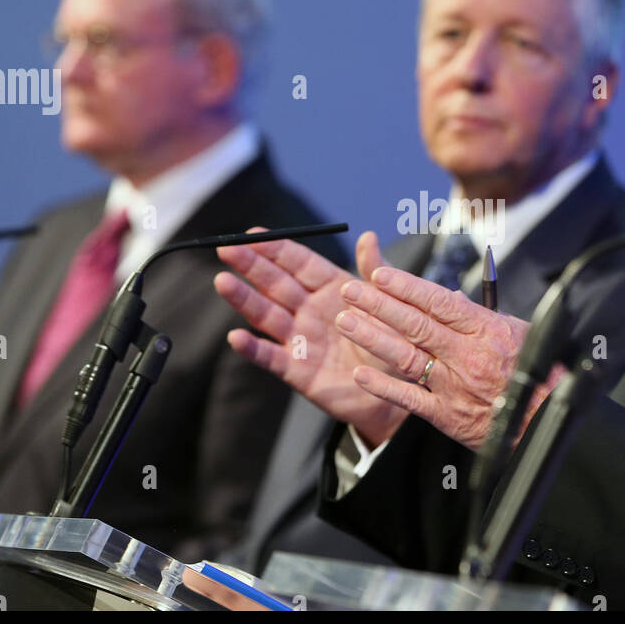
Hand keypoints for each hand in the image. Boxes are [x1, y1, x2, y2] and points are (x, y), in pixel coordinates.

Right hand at [213, 229, 405, 437]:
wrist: (402, 389)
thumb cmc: (396, 342)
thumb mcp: (391, 304)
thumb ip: (376, 271)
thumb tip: (368, 236)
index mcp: (332, 288)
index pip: (298, 263)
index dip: (275, 248)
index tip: (251, 234)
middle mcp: (311, 310)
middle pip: (276, 284)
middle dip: (251, 266)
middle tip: (226, 250)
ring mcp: (302, 339)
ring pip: (267, 315)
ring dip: (244, 300)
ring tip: (223, 282)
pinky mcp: (298, 370)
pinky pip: (272, 358)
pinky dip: (253, 349)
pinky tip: (237, 338)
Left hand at [334, 264, 546, 449]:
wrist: (546, 421)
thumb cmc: (536, 374)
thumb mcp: (517, 333)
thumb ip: (480, 316)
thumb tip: (450, 298)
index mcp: (485, 330)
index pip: (437, 301)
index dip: (405, 286)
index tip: (379, 275)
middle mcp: (466, 354)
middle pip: (414, 324)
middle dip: (378, 304)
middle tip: (350, 290)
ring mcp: (454, 385)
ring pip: (406, 356)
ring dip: (372, 337)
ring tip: (346, 321)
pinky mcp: (447, 415)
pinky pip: (409, 398)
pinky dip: (383, 386)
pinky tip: (361, 373)